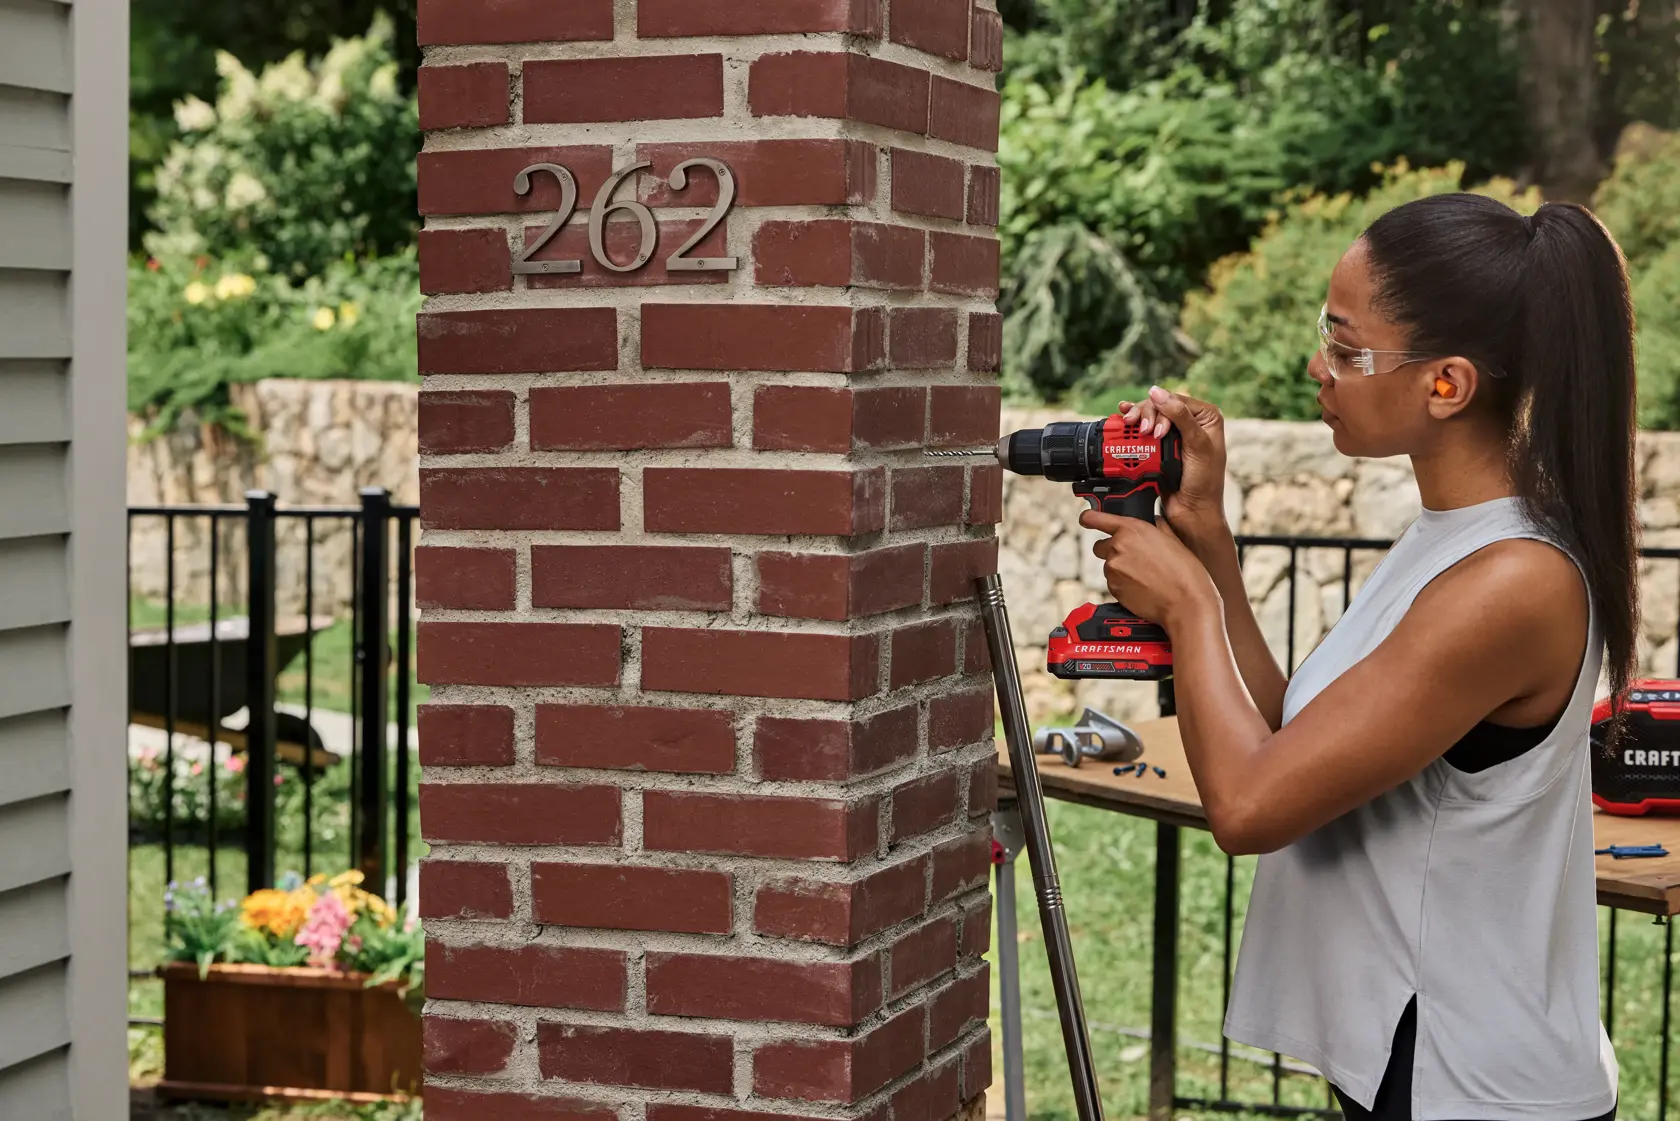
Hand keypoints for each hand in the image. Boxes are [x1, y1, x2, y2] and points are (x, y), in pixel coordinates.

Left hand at [1080, 510, 1218, 629]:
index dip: (1089, 518)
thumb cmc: (1185, 573)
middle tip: (1134, 560)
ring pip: (1109, 566)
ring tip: (1145, 577)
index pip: (1096, 518)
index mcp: (1132, 529)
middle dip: (1112, 551)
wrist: (1185, 604)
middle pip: (1100, 546)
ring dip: (1120, 570)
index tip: (1086, 518)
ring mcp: (1113, 569)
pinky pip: (1113, 583)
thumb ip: (1158, 528)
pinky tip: (1142, 587)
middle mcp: (1117, 547)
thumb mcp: (1174, 540)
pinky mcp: (1113, 589)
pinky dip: (1123, 585)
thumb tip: (1154, 523)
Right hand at [1118, 386, 1227, 531]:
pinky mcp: (1160, 447)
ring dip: (1137, 419)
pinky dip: (1132, 426)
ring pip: (1150, 417)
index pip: (1177, 400)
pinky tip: (1123, 417)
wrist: (1192, 511)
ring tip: (1128, 424)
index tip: (1155, 431)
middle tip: (1144, 432)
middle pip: (1160, 406)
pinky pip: (1144, 431)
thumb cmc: (1204, 481)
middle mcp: (1191, 422)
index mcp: (1206, 417)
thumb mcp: (1197, 445)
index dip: (1161, 409)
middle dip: (1147, 415)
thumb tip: (1157, 393)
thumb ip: (1180, 417)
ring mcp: (1174, 435)